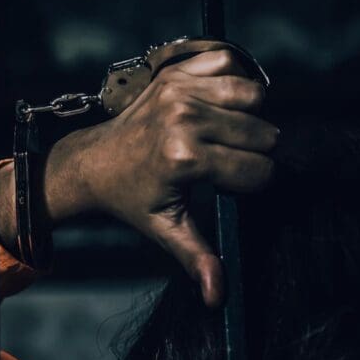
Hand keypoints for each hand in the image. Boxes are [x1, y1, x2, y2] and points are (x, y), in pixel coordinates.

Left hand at [1, 49, 277, 307]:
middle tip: (222, 162)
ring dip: (248, 115)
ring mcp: (180, 89)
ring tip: (223, 134)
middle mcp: (184, 118)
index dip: (251, 183)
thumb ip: (197, 257)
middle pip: (264, 132)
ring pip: (255, 95)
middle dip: (253, 151)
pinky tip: (216, 104)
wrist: (94, 161)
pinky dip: (232, 79)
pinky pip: (231, 62)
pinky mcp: (175, 70)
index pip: (259, 170)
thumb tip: (217, 297)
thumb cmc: (132, 198)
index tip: (227, 187)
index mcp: (185, 158)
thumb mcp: (165, 229)